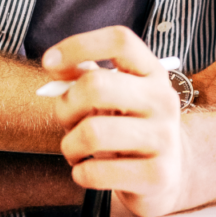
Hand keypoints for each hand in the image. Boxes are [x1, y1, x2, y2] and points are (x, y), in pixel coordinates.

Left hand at [41, 26, 188, 216]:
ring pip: (92, 132)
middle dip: (66, 105)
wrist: (165, 174)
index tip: (49, 63)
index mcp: (152, 73)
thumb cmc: (126, 127)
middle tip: (66, 120)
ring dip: (70, 145)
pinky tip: (88, 171)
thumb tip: (56, 67)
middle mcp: (164, 100)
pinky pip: (96, 172)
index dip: (79, 45)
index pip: (120, 40)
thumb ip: (86, 77)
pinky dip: (80, 173)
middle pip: (96, 85)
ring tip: (76, 150)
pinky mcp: (159, 176)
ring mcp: (165, 138)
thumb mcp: (114, 97)